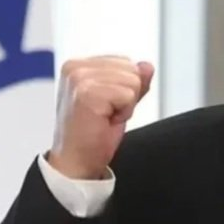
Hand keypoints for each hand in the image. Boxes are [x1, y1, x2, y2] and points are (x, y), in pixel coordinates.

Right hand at [47, 56, 153, 179]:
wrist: (76, 161)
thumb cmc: (92, 134)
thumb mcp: (119, 101)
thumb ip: (134, 81)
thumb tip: (147, 66)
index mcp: (79, 65)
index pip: (126, 62)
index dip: (125, 88)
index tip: (106, 105)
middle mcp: (76, 68)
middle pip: (132, 69)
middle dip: (127, 96)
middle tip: (106, 114)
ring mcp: (79, 79)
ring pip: (133, 81)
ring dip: (126, 105)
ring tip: (105, 117)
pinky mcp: (87, 93)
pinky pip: (128, 95)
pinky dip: (123, 112)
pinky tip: (104, 121)